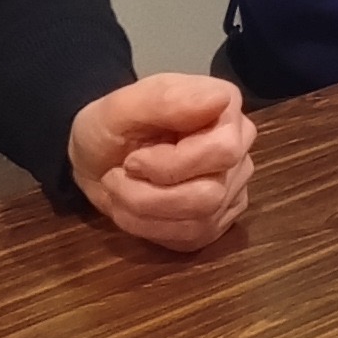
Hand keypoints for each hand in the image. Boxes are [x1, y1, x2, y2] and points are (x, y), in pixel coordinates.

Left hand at [71, 73, 256, 252]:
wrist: (98, 158)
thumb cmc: (110, 127)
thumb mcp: (121, 107)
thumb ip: (167, 99)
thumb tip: (220, 99)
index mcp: (226, 110)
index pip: (222, 152)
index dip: (171, 165)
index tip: (133, 159)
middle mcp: (239, 149)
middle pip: (210, 194)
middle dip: (150, 194)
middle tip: (117, 177)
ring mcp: (232, 188)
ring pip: (201, 220)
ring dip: (145, 212)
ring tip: (120, 191)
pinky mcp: (218, 220)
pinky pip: (194, 238)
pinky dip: (151, 228)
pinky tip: (134, 209)